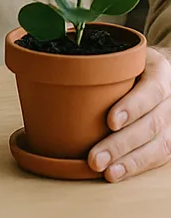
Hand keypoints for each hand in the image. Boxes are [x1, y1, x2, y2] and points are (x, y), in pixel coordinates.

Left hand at [88, 46, 170, 181]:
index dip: (133, 106)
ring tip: (105, 171)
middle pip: (153, 123)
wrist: (157, 70)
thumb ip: (98, 55)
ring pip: (159, 145)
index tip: (110, 121)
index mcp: (159, 71)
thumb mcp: (121, 50)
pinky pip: (158, 156)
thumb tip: (57, 43)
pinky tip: (116, 173)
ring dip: (129, 161)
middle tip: (94, 157)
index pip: (152, 90)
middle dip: (122, 144)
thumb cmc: (129, 61)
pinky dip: (136, 167)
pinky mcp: (170, 137)